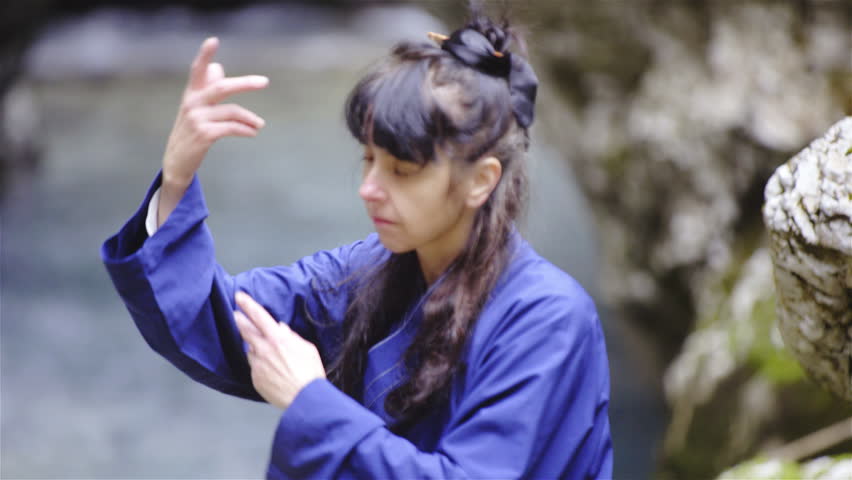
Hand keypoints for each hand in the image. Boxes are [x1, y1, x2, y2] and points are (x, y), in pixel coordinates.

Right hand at [162, 37, 267, 187]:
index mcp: (191, 94)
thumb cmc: (191, 131)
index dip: (204, 54)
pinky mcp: (204, 135)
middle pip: (222, 87)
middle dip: (245, 83)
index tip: (213, 40)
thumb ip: (208, 88)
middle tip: (264, 81)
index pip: (197, 70)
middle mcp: (192, 103)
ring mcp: (197, 119)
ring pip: (232, 112)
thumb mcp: (197, 108)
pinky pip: (231, 128)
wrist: (176, 161)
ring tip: (259, 124)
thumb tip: (219, 66)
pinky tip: (253, 132)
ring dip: (250, 118)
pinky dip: (245, 129)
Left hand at [233, 291, 325, 409]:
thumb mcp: (307, 348)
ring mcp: (257, 365)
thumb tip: (281, 329)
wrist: (304, 398)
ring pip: (250, 350)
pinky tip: (270, 368)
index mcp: (278, 339)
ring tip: (264, 349)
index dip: (247, 304)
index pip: (259, 316)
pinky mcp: (255, 378)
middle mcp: (264, 349)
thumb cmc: (310, 373)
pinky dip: (260, 363)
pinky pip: (254, 366)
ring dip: (254, 346)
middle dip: (240, 320)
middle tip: (236, 314)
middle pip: (246, 330)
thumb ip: (292, 337)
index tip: (239, 296)